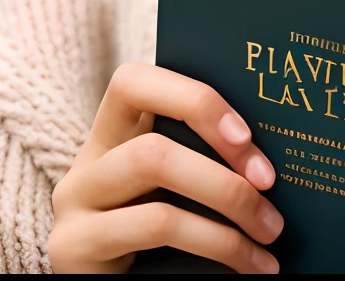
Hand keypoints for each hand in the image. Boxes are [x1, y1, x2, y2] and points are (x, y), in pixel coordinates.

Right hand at [48, 62, 284, 273]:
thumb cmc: (159, 252)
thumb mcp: (176, 199)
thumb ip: (201, 167)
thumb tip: (269, 158)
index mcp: (111, 142)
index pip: (134, 82)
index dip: (193, 100)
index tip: (247, 135)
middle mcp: (86, 167)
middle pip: (152, 138)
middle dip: (223, 162)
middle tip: (269, 187)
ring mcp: (74, 207)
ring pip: (152, 166)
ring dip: (226, 198)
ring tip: (269, 234)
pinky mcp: (74, 247)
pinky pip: (155, 225)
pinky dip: (216, 242)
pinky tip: (249, 264)